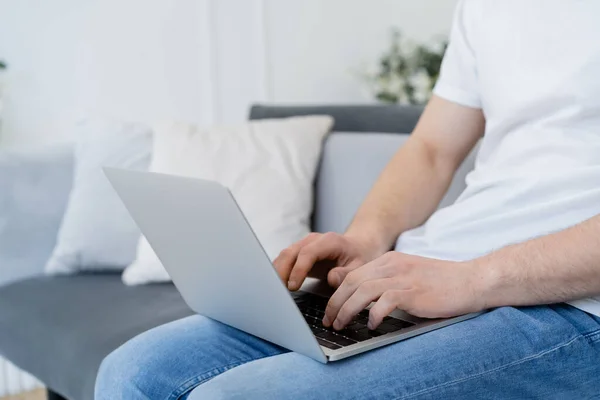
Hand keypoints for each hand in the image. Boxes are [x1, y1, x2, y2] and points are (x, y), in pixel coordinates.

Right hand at [273, 232, 382, 290]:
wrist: (360, 246)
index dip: (298, 270)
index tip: (293, 286)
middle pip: (290, 253)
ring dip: (276, 273)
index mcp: (329, 241)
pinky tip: (276, 286)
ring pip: (284, 256)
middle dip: (280, 272)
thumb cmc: (360, 256)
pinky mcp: (299, 253)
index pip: (307, 253)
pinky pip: (284, 260)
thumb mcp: (361, 266)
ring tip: (274, 292)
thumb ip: (347, 273)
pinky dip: (278, 272)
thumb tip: (331, 278)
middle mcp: (313, 240)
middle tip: (277, 292)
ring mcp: (304, 245)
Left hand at [322, 251, 485, 329]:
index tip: (331, 309)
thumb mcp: (408, 276)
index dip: (337, 293)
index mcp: (389, 260)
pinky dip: (374, 315)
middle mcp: (392, 265)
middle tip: (329, 320)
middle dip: (335, 303)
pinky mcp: (413, 291)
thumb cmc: (441, 283)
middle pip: (352, 281)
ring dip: (347, 309)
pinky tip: (372, 326)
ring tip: (341, 324)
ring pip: (362, 291)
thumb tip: (363, 299)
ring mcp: (403, 277)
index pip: (353, 275)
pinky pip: (385, 301)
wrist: (472, 280)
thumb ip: (386, 281)